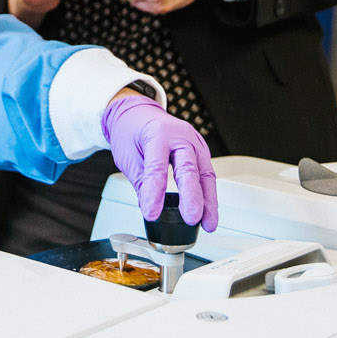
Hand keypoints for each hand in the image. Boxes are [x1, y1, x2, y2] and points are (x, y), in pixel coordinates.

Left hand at [100, 94, 218, 229]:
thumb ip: (141, 183)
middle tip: (191, 218)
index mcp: (158, 134)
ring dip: (208, 201)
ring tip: (208, 223)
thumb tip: (151, 208)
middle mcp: (180, 136)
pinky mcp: (200, 151)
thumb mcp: (128, 156)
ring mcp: (194, 142)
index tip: (152, 213)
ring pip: (205, 173)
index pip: (157, 167)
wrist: (137, 114)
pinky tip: (208, 211)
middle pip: (188, 168)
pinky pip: (207, 174)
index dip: (154, 193)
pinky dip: (208, 194)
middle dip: (192, 196)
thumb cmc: (132, 131)